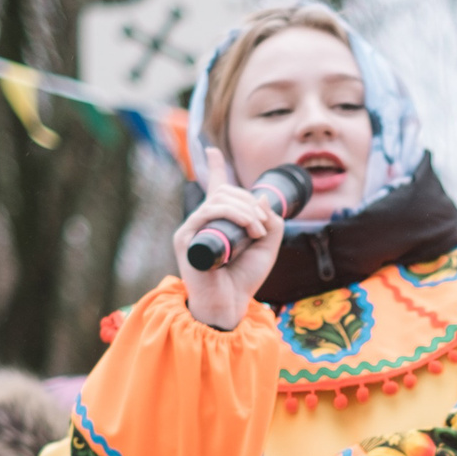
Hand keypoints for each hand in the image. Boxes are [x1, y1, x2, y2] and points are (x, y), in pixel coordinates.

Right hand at [172, 147, 285, 327]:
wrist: (229, 305)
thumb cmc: (245, 278)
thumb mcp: (267, 247)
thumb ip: (270, 222)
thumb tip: (262, 199)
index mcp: (219, 222)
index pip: (215, 188)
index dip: (215, 167)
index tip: (212, 150)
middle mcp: (202, 221)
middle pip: (225, 191)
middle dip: (248, 201)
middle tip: (262, 225)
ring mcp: (192, 228)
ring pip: (220, 199)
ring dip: (245, 210)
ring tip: (257, 231)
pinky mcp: (186, 238)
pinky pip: (210, 212)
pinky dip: (234, 215)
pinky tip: (248, 229)